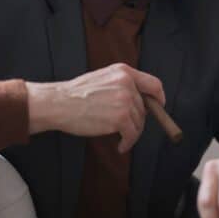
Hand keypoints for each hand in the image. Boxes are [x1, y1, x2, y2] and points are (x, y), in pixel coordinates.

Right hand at [25, 63, 165, 152]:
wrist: (59, 103)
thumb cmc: (76, 94)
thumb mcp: (103, 78)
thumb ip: (122, 84)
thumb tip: (141, 100)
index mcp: (123, 71)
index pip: (154, 84)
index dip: (159, 98)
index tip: (159, 107)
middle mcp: (127, 83)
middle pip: (145, 107)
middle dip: (137, 120)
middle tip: (126, 129)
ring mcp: (125, 100)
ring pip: (139, 122)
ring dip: (131, 133)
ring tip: (120, 138)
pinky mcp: (121, 118)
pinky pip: (132, 134)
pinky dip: (128, 142)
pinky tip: (120, 145)